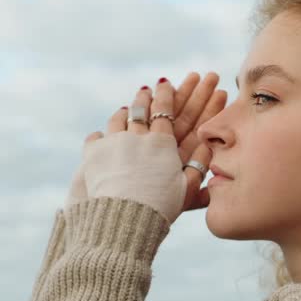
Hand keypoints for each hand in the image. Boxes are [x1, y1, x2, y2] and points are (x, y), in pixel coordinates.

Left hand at [66, 72, 227, 220]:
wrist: (125, 218)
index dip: (166, 94)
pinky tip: (101, 135)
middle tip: (147, 88)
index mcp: (161, 142)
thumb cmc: (160, 207)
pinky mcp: (94, 153)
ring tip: (124, 108)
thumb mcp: (186, 189)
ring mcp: (113, 142)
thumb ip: (198, 166)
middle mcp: (137, 136)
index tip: (166, 83)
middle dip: (145, 96)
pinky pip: (96, 138)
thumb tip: (207, 146)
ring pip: (118, 119)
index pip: (164, 110)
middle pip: (140, 108)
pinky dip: (100, 136)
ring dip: (123, 111)